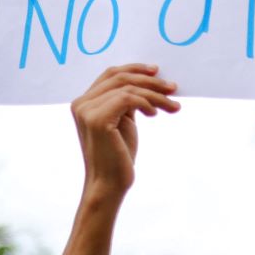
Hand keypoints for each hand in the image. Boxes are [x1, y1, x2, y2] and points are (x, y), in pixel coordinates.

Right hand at [70, 64, 179, 198]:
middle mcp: (81, 103)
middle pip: (119, 77)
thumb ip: (126, 103)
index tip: (157, 72)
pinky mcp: (97, 119)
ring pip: (127, 88)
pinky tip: (155, 114)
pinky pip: (128, 99)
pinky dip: (146, 103)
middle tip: (173, 88)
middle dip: (150, 80)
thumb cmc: (118, 157)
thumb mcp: (123, 123)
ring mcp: (86, 110)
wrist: (109, 185)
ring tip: (173, 106)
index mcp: (84, 102)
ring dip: (155, 95)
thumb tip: (148, 84)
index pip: (110, 74)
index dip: (135, 69)